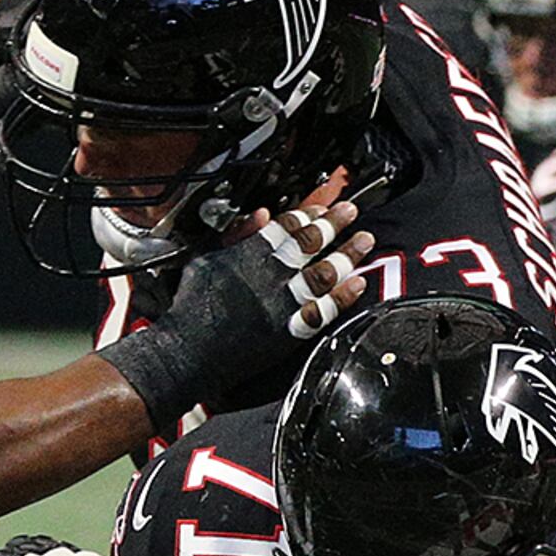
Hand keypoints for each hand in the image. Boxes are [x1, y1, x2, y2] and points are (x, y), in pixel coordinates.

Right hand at [94, 172, 376, 428]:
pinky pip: (323, 310)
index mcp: (247, 256)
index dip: (306, 215)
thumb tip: (262, 215)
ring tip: (365, 239)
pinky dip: (343, 296)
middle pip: (308, 244)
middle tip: (351, 210)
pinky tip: (359, 283)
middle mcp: (269, 276)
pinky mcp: (291, 329)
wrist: (191, 349)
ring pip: (322, 274)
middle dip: (333, 224)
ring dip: (346, 254)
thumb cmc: (193, 305)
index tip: (322, 206)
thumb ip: (237, 237)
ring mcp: (282, 303)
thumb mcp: (205, 260)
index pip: (283, 228)